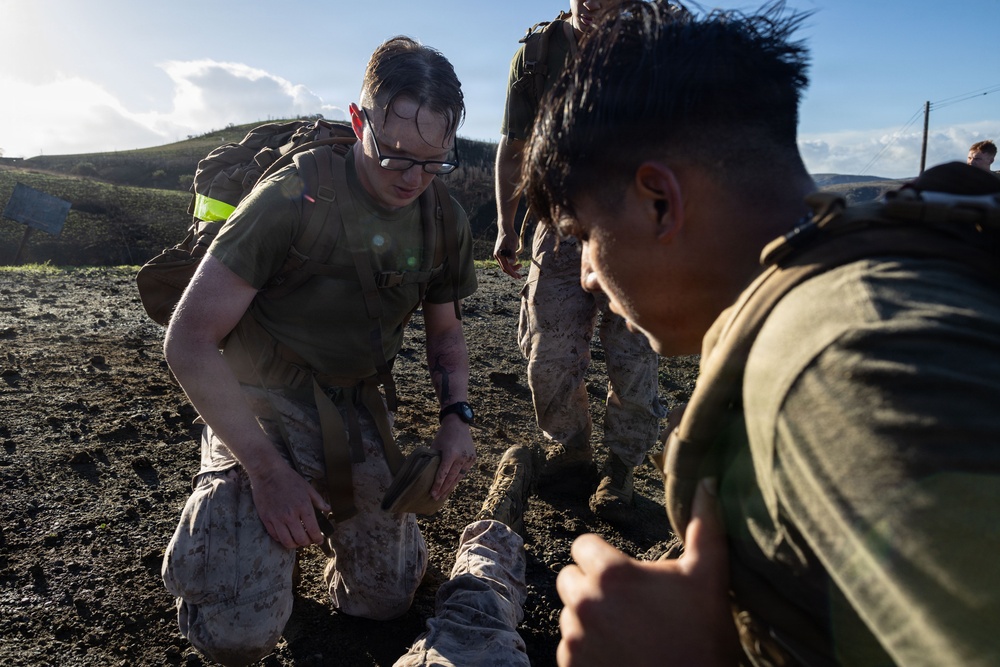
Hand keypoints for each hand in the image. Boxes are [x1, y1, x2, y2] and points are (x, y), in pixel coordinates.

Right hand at [247, 461, 330, 548]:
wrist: (267, 472)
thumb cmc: (288, 478)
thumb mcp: (307, 487)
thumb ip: (319, 500)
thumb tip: (328, 509)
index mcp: (303, 507)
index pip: (313, 530)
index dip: (318, 539)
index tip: (319, 540)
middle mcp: (290, 515)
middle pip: (301, 540)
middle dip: (307, 542)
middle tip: (309, 540)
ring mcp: (277, 518)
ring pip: (287, 542)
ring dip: (294, 544)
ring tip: (297, 540)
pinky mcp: (266, 519)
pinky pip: (275, 536)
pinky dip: (282, 539)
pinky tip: (286, 534)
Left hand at [429, 415, 475, 499]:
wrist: (458, 424)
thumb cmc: (443, 435)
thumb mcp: (436, 447)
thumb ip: (435, 460)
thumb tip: (429, 476)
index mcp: (451, 453)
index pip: (443, 474)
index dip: (437, 485)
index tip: (432, 494)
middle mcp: (462, 457)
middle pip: (452, 478)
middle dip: (443, 489)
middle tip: (436, 498)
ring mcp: (469, 458)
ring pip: (459, 477)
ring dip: (450, 487)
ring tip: (443, 495)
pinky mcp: (473, 459)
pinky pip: (464, 472)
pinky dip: (457, 478)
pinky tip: (451, 485)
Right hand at [493, 229, 523, 279]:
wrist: (505, 228)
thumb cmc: (509, 236)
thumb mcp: (512, 245)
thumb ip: (512, 254)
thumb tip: (512, 263)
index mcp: (499, 254)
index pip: (505, 267)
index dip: (512, 273)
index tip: (517, 277)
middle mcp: (497, 256)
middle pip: (505, 268)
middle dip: (512, 272)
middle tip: (520, 276)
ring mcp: (498, 254)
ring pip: (505, 265)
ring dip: (512, 267)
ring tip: (520, 265)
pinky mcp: (500, 253)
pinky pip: (505, 261)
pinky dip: (511, 263)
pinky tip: (516, 260)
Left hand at [556, 478, 739, 666]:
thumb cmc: (704, 636)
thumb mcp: (708, 577)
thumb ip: (704, 525)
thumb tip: (706, 481)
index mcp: (611, 573)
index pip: (582, 546)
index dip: (604, 557)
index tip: (627, 574)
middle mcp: (585, 603)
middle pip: (570, 578)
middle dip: (592, 586)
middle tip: (628, 604)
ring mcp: (575, 639)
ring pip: (570, 615)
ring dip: (590, 620)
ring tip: (627, 633)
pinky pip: (569, 649)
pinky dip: (587, 651)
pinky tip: (618, 655)